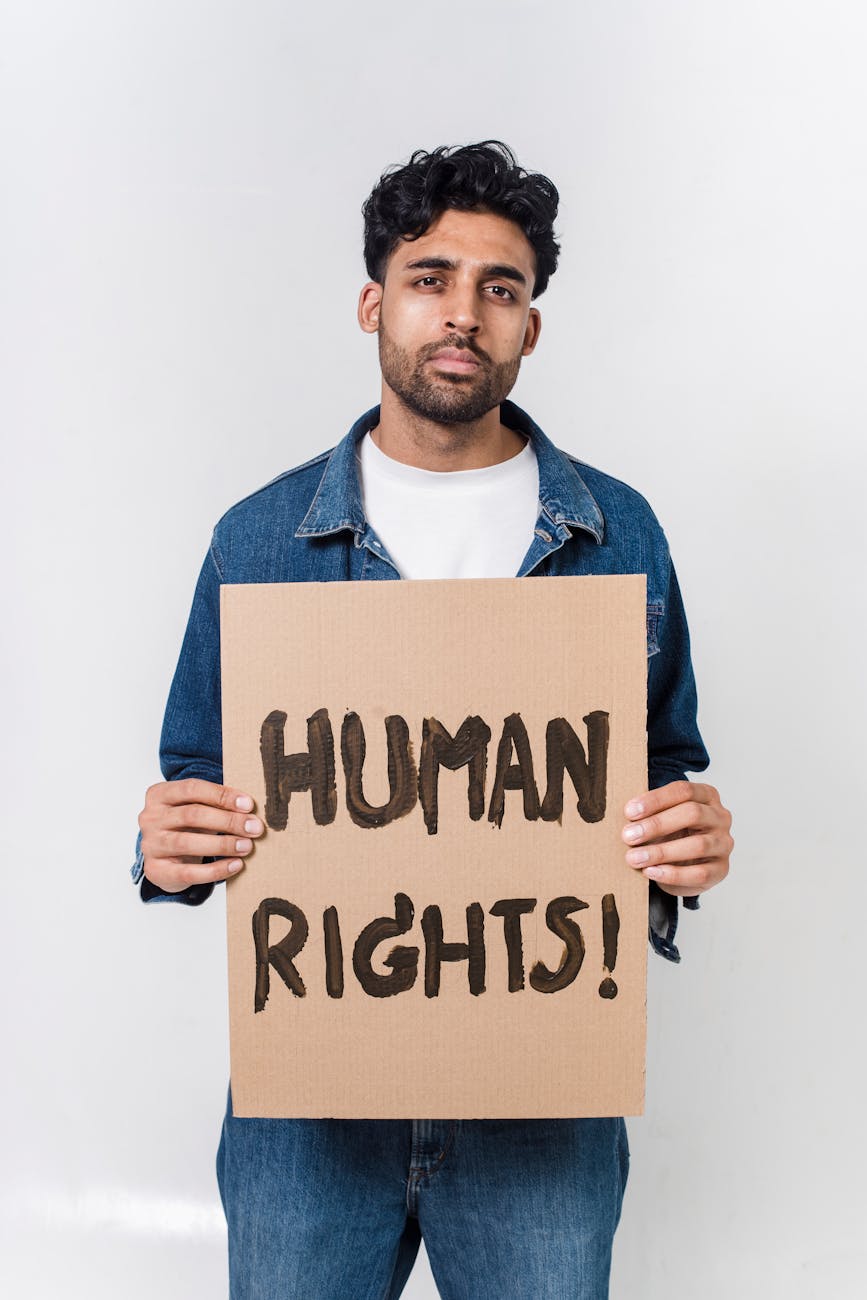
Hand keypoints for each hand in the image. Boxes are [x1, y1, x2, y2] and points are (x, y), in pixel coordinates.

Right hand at [138, 779, 264, 892]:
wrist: (166, 857)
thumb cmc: (187, 826)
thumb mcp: (198, 808)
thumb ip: (217, 804)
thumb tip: (250, 809)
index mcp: (159, 794)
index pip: (192, 788)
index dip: (222, 795)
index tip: (248, 805)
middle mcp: (150, 818)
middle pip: (192, 815)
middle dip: (227, 821)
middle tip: (254, 827)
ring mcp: (150, 845)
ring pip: (187, 843)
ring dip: (222, 844)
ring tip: (246, 846)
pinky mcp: (156, 870)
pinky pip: (188, 872)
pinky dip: (215, 869)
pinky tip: (235, 865)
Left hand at [621, 780, 732, 896]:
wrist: (684, 864)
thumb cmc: (671, 833)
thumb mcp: (661, 816)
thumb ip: (647, 813)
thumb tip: (625, 814)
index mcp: (706, 795)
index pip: (684, 791)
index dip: (655, 800)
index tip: (629, 811)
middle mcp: (720, 817)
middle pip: (693, 813)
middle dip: (657, 824)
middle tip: (628, 836)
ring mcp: (723, 843)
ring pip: (698, 844)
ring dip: (661, 852)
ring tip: (634, 858)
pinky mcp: (721, 870)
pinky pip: (699, 873)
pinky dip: (672, 874)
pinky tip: (651, 872)